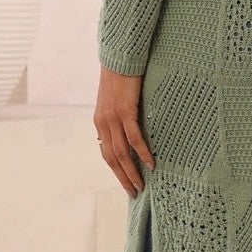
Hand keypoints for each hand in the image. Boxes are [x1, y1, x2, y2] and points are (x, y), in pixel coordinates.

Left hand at [93, 66, 155, 196]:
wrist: (119, 58)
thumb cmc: (120, 78)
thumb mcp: (113, 101)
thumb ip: (117, 118)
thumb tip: (125, 131)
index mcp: (100, 123)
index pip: (106, 153)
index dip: (115, 170)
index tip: (126, 182)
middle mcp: (103, 123)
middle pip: (112, 159)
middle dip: (123, 178)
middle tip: (134, 192)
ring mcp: (113, 118)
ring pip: (122, 153)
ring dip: (132, 171)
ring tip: (141, 185)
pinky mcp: (125, 111)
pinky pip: (134, 138)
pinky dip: (142, 152)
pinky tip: (151, 163)